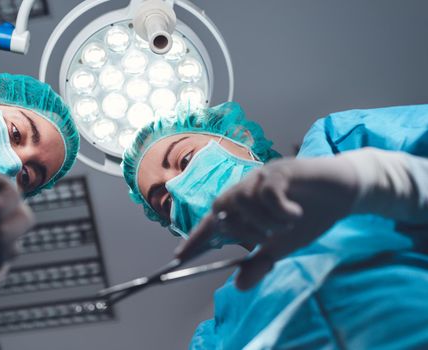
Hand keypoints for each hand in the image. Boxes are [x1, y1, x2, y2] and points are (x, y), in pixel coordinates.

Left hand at [175, 156, 358, 289]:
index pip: (214, 222)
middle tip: (264, 239)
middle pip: (221, 206)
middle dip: (240, 230)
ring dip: (262, 220)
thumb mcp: (284, 246)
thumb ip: (261, 262)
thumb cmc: (309, 216)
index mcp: (245, 207)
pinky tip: (295, 214)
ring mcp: (264, 177)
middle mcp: (248, 188)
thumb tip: (238, 286)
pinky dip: (278, 208)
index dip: (196, 237)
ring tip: (285, 226)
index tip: (180, 256)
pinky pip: (267, 190)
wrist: (344, 193)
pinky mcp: (283, 169)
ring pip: (242, 198)